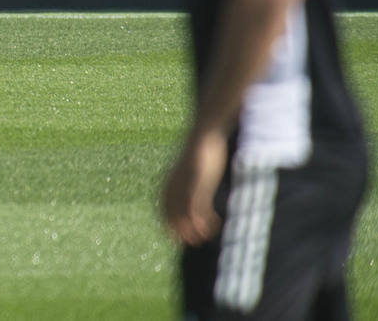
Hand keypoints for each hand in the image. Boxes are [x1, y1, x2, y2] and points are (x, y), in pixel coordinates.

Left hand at [161, 129, 227, 246]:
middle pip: (172, 213)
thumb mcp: (192, 170)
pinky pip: (198, 204)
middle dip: (179, 230)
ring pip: (185, 212)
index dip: (168, 224)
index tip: (175, 239)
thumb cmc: (200, 153)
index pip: (163, 208)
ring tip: (203, 238)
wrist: (205, 133)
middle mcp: (173, 183)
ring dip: (193, 228)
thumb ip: (189, 184)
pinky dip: (203, 218)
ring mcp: (185, 183)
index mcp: (169, 181)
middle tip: (191, 243)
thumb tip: (191, 197)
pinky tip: (214, 225)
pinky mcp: (198, 181)